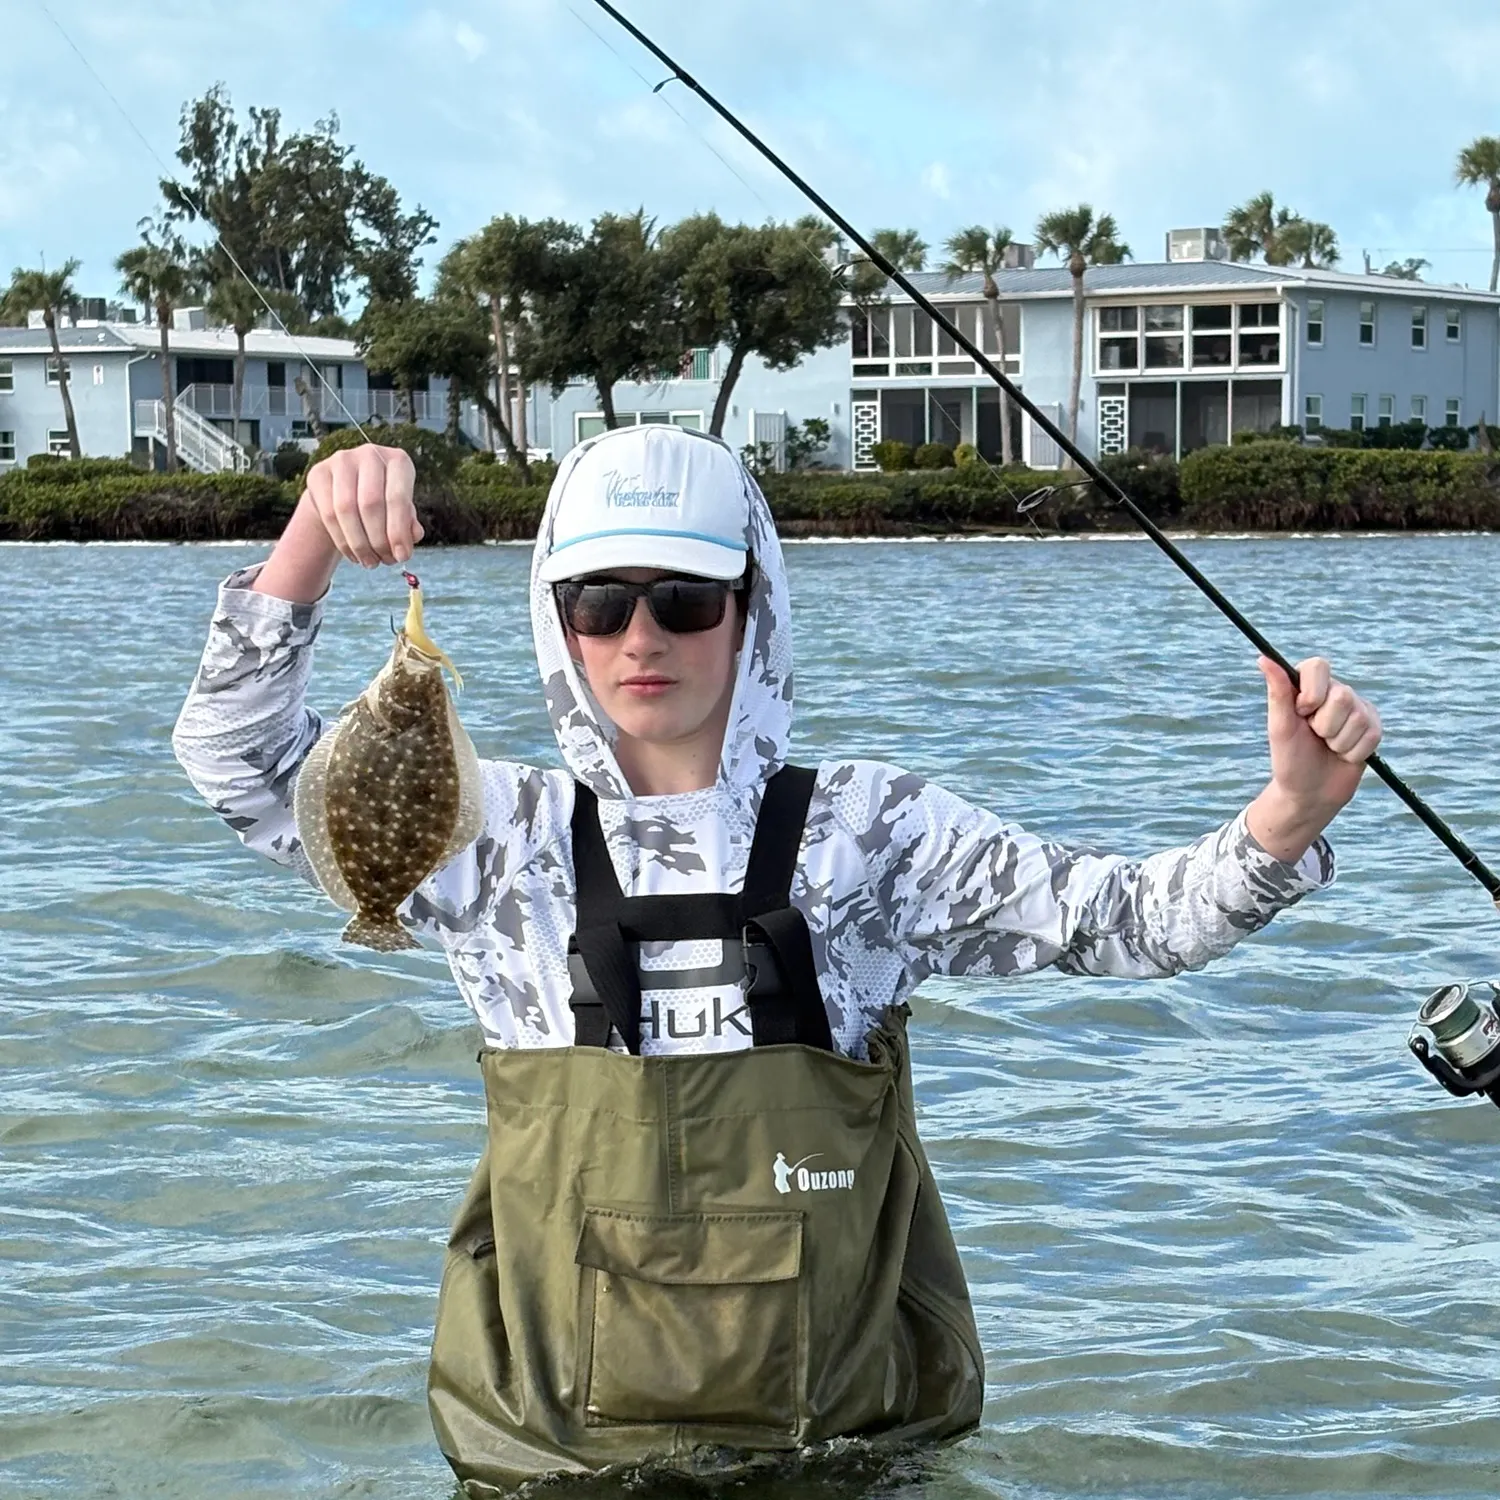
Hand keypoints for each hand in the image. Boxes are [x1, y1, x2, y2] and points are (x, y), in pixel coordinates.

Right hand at [302, 443, 422, 567]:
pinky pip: (328, 514)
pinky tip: (354, 555)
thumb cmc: (384, 501)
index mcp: (398, 460)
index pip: (397, 498)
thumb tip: (414, 536)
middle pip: (370, 504)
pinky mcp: (318, 473)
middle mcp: (370, 454)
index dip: (399, 531)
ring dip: (360, 544)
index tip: (403, 557)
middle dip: (379, 540)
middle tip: (385, 562)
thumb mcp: (402, 510)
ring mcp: (341, 460)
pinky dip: (342, 541)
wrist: (346, 489)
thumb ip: (410, 523)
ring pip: (345, 510)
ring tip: (370, 563)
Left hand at [1253, 655, 1381, 843]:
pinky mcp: (1373, 728)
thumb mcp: (1280, 727)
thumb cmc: (1290, 759)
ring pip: (1358, 718)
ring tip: (1328, 747)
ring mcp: (1357, 709)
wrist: (1310, 792)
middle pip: (1342, 696)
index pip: (1318, 666)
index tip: (1302, 713)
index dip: (1312, 693)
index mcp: (1308, 686)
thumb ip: (1278, 692)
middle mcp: (1335, 692)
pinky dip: (1353, 752)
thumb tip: (1263, 658)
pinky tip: (1343, 755)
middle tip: (1315, 737)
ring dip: (1338, 742)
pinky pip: (1371, 736)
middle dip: (1324, 725)